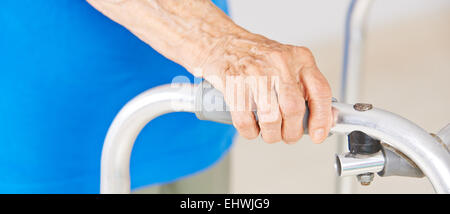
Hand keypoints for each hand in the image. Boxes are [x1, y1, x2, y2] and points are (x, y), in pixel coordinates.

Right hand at [194, 33, 332, 143]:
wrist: (223, 43)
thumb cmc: (257, 57)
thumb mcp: (289, 63)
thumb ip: (306, 87)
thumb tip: (324, 118)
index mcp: (299, 58)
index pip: (319, 91)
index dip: (322, 118)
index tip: (318, 134)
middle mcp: (279, 63)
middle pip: (294, 109)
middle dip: (292, 132)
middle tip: (288, 135)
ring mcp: (255, 73)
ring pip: (271, 118)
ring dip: (271, 134)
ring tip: (270, 133)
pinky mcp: (234, 84)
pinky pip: (245, 120)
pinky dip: (250, 131)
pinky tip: (252, 127)